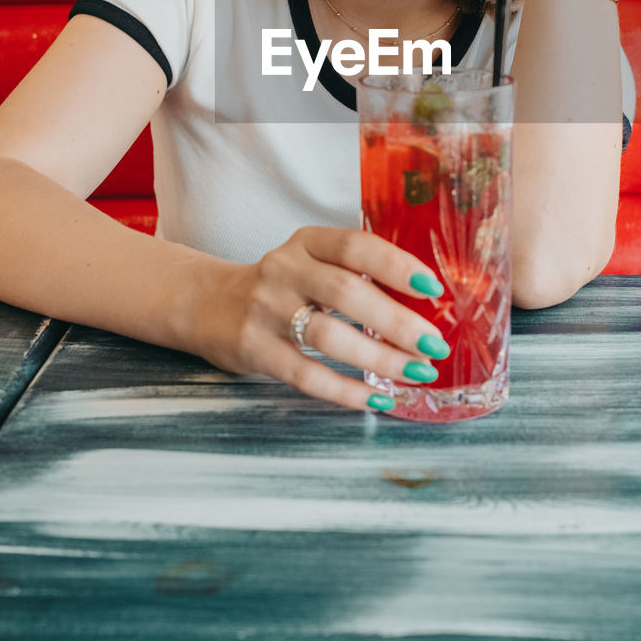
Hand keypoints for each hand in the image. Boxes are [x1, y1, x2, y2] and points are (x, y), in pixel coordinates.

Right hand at [203, 227, 449, 412]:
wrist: (206, 302)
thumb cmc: (279, 286)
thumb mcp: (309, 262)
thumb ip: (353, 273)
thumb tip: (423, 307)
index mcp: (306, 242)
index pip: (355, 246)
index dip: (396, 265)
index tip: (432, 288)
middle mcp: (284, 269)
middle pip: (347, 293)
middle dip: (397, 322)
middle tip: (434, 344)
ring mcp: (265, 309)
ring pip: (328, 337)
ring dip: (379, 358)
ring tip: (416, 373)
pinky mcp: (254, 348)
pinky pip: (306, 374)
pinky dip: (346, 390)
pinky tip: (377, 398)